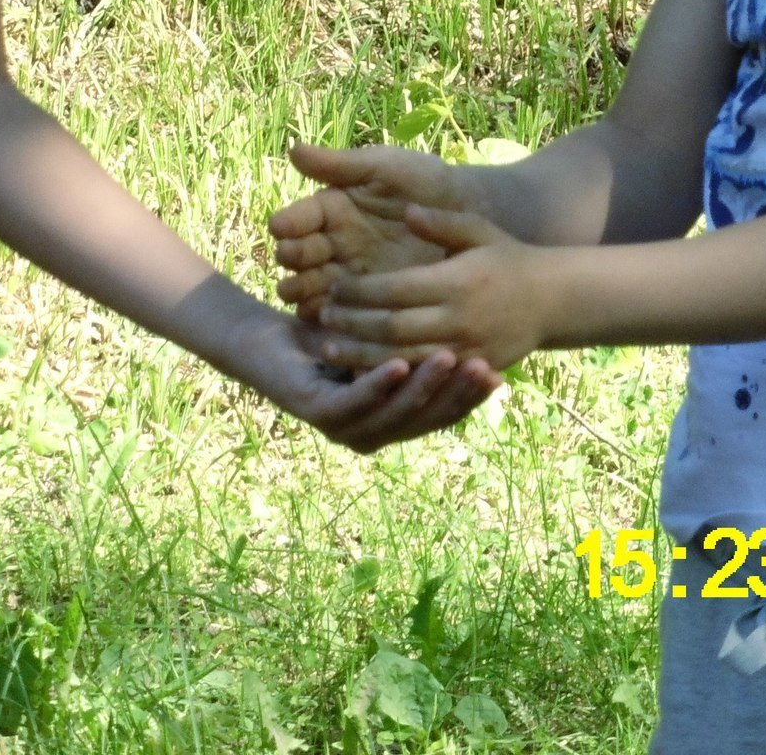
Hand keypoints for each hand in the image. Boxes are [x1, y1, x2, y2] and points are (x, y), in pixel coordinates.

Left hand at [222, 305, 502, 452]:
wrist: (265, 342)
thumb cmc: (329, 338)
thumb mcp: (383, 340)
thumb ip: (420, 345)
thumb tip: (472, 332)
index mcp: (393, 420)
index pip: (443, 413)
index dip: (471, 396)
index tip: (501, 371)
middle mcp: (374, 433)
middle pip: (426, 418)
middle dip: (458, 393)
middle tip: (487, 367)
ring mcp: (347, 428)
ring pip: (395, 412)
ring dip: (425, 387)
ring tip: (452, 358)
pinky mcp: (320, 414)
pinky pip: (356, 400)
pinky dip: (379, 383)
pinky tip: (400, 363)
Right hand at [269, 142, 481, 329]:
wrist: (471, 216)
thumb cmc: (427, 183)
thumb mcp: (384, 168)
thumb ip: (340, 165)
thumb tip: (292, 149)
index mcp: (331, 210)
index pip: (299, 219)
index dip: (288, 224)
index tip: (281, 228)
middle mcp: (332, 245)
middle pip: (298, 257)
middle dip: (292, 260)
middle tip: (292, 262)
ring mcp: (349, 277)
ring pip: (311, 289)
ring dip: (303, 293)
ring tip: (305, 295)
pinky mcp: (368, 305)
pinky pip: (340, 315)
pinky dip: (328, 319)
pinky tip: (329, 319)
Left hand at [307, 204, 549, 372]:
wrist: (552, 300)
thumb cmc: (508, 258)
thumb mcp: (479, 230)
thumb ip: (442, 222)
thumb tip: (407, 211)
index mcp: (458, 281)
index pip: (395, 289)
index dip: (359, 291)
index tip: (334, 286)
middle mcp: (460, 319)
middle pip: (392, 327)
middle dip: (353, 324)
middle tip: (323, 316)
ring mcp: (466, 349)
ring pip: (403, 358)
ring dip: (362, 354)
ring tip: (329, 347)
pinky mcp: (468, 369)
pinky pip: (422, 376)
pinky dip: (390, 374)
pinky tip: (362, 370)